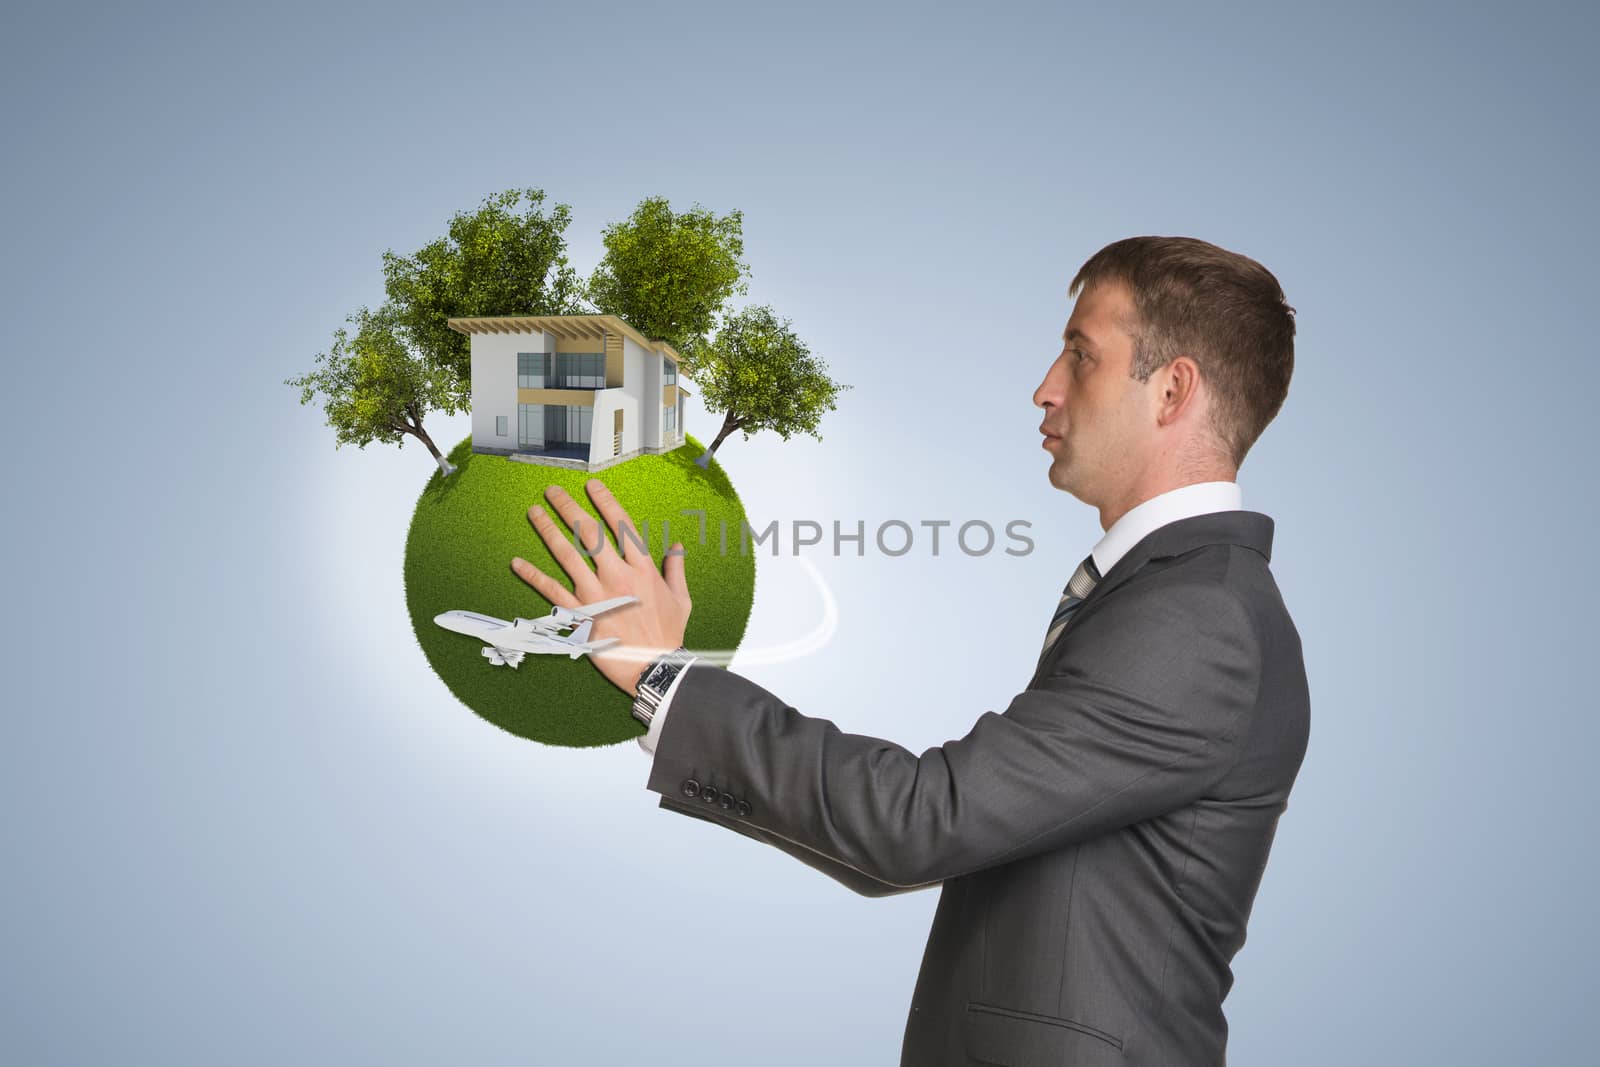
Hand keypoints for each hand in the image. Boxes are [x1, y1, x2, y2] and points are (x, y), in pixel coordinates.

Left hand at [510, 480, 691, 695]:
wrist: (654, 667)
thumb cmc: (669, 634)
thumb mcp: (682, 599)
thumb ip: (676, 569)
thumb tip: (677, 547)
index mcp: (643, 569)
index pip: (622, 525)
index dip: (605, 502)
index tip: (591, 485)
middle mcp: (617, 576)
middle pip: (588, 533)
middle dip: (568, 507)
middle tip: (553, 491)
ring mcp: (596, 595)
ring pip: (567, 555)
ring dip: (548, 531)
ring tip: (534, 512)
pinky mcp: (580, 616)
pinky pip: (551, 592)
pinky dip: (533, 576)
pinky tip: (517, 563)